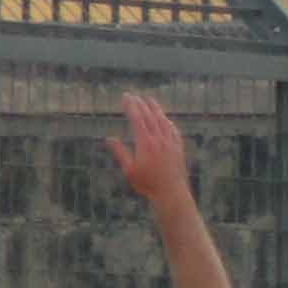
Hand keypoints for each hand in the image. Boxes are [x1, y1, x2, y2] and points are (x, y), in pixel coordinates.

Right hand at [107, 91, 193, 208]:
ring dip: (156, 109)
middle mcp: (159, 139)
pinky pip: (173, 131)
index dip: (131, 107)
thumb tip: (109, 138)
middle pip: (150, 117)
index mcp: (145, 143)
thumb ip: (121, 152)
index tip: (126, 97)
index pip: (137, 119)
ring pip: (163, 121)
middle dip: (141, 105)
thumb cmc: (147, 183)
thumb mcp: (129, 170)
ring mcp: (171, 143)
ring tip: (151, 100)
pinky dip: (168, 122)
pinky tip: (167, 120)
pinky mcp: (178, 148)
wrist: (171, 192)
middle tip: (134, 95)